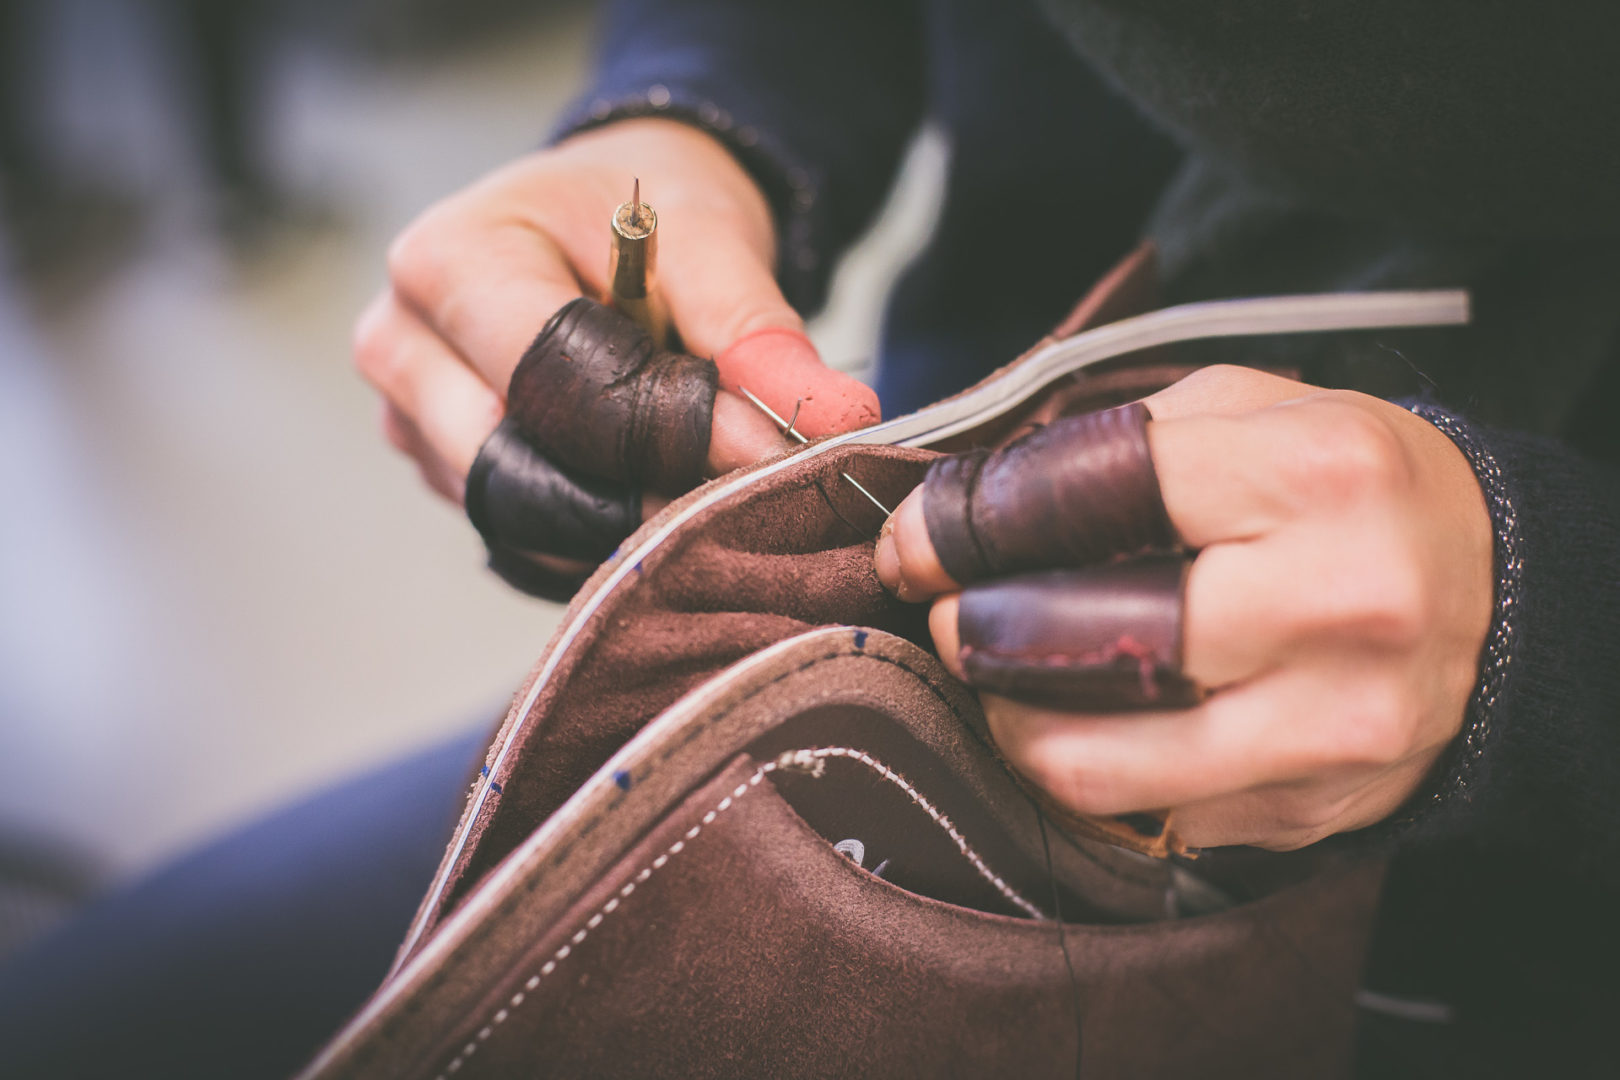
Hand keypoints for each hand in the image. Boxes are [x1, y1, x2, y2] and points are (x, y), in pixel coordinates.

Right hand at [353, 117, 876, 511]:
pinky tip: (648, 497)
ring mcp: (408, 418)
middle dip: (637, 491)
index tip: (763, 453)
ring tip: (694, 481)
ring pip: (517, 516)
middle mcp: (403, 345)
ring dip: (617, 518)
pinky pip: (516, 535)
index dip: (664, 432)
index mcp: (449, 262)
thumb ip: (760, 333)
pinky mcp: (439, 470)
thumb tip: (832, 419)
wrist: (605, 219)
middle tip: (732, 491)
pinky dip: (592, 531)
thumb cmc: (647, 216)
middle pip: (519, 467)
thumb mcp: (714, 244)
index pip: (552, 384)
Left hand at [874, 365, 1493, 850]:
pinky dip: (1099, 769)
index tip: (914, 543)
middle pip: (1095, 643)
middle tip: (954, 619)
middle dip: (985, 634)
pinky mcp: (1315, 807)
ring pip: (1105, 763)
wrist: (1494, 592)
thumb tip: (960, 516)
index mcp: (1316, 476)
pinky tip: (1097, 723)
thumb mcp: (1250, 413)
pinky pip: (1155, 810)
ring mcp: (1333, 725)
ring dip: (1016, 724)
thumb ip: (1109, 445)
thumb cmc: (1348, 489)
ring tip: (1002, 681)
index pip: (1097, 497)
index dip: (976, 523)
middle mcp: (1339, 606)